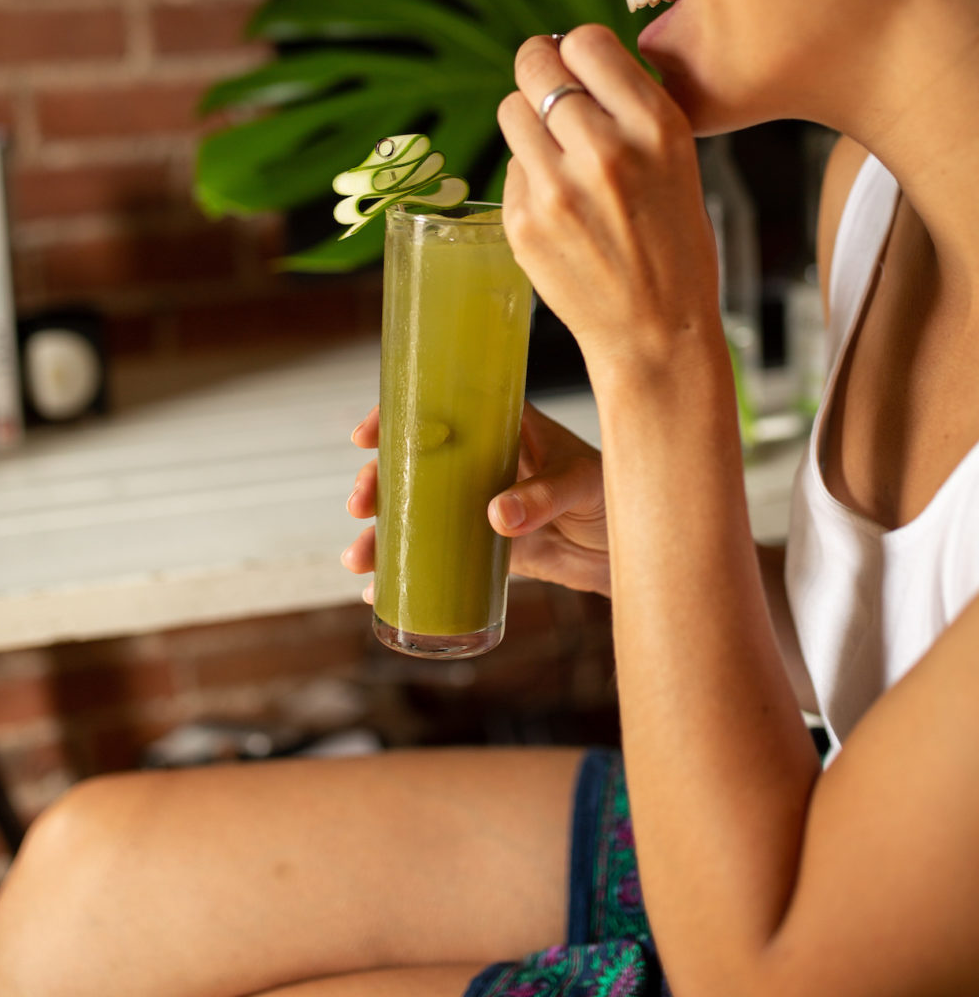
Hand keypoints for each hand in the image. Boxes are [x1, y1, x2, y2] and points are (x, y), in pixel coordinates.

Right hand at [343, 402, 608, 598]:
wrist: (636, 549)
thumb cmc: (616, 493)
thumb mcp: (584, 485)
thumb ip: (544, 495)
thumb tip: (497, 515)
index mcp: (503, 424)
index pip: (440, 405)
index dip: (396, 415)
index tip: (366, 436)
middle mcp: (482, 460)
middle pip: (413, 463)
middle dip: (377, 482)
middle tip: (361, 506)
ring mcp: (478, 504)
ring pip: (416, 511)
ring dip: (382, 532)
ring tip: (359, 559)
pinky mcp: (485, 548)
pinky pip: (437, 557)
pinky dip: (407, 574)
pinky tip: (380, 592)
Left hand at [497, 26, 724, 392]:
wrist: (656, 329)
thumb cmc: (673, 242)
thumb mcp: (679, 160)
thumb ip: (630, 106)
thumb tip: (574, 56)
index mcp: (654, 127)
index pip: (585, 41)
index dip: (576, 49)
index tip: (577, 64)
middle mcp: (604, 150)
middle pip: (536, 65)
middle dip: (539, 69)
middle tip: (548, 86)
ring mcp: (557, 189)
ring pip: (511, 109)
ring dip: (527, 119)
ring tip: (555, 148)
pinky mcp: (523, 222)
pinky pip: (510, 166)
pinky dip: (528, 174)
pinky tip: (559, 203)